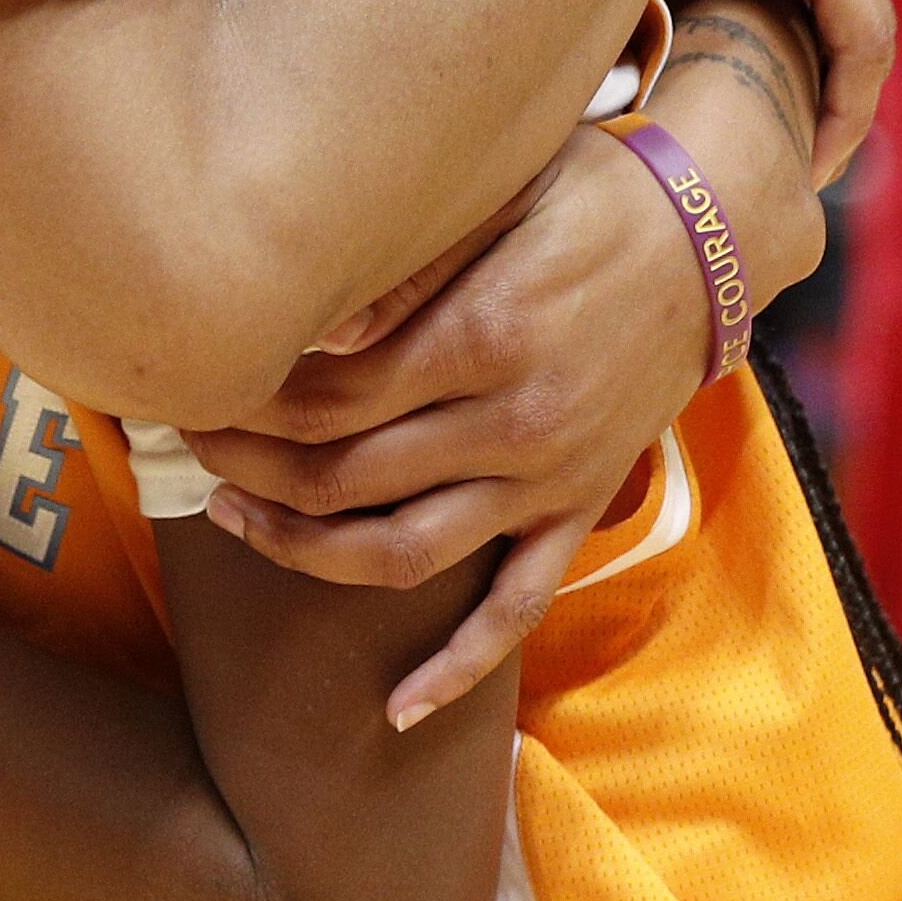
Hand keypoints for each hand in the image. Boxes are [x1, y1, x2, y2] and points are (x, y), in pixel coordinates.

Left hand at [187, 120, 717, 728]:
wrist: (711, 235)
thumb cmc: (591, 193)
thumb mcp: (502, 189)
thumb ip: (410, 262)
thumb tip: (315, 324)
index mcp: (484, 337)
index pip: (329, 397)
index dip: (249, 400)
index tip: (196, 381)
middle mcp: (512, 423)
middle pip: (346, 478)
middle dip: (251, 467)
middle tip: (190, 438)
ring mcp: (548, 479)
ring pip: (404, 553)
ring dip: (306, 551)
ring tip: (233, 521)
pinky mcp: (576, 510)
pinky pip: (514, 608)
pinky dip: (456, 667)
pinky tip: (397, 710)